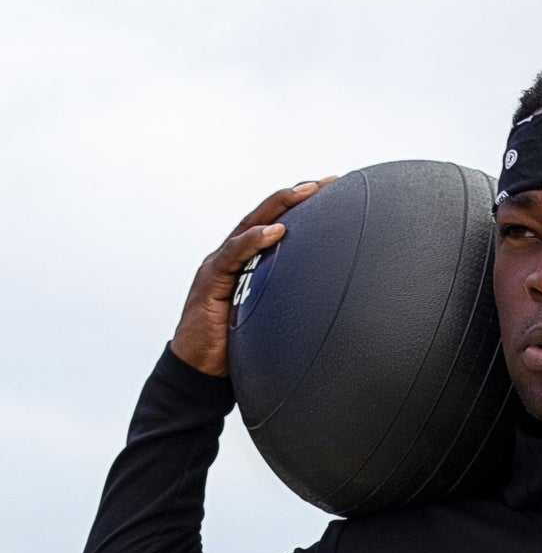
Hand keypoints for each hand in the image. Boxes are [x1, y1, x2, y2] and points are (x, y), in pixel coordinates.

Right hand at [170, 178, 337, 375]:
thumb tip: (329, 310)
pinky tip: (275, 231)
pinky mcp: (211, 281)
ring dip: (278, 206)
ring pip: (249, 225)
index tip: (333, 193)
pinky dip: (253, 241)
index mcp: (247, 263)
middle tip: (327, 181)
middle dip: (296, 195)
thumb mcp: (270, 321)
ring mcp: (219, 265)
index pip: (275, 225)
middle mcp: (232, 256)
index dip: (300, 207)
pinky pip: (233, 255)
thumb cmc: (234, 347)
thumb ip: (289, 306)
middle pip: (265, 215)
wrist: (198, 370)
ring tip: (304, 192)